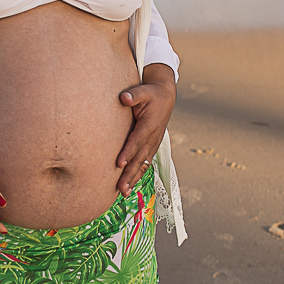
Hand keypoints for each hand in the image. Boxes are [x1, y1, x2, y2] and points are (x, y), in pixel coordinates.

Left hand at [115, 65, 175, 195]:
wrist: (165, 97)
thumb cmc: (151, 94)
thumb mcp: (143, 91)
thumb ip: (133, 95)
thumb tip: (123, 97)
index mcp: (149, 125)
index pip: (137, 141)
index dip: (128, 153)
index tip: (118, 164)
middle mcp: (153, 138)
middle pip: (140, 159)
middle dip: (130, 174)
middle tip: (120, 188)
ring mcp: (153, 144)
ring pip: (143, 164)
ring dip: (133, 179)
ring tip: (123, 192)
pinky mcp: (151, 147)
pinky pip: (144, 163)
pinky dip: (138, 175)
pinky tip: (129, 185)